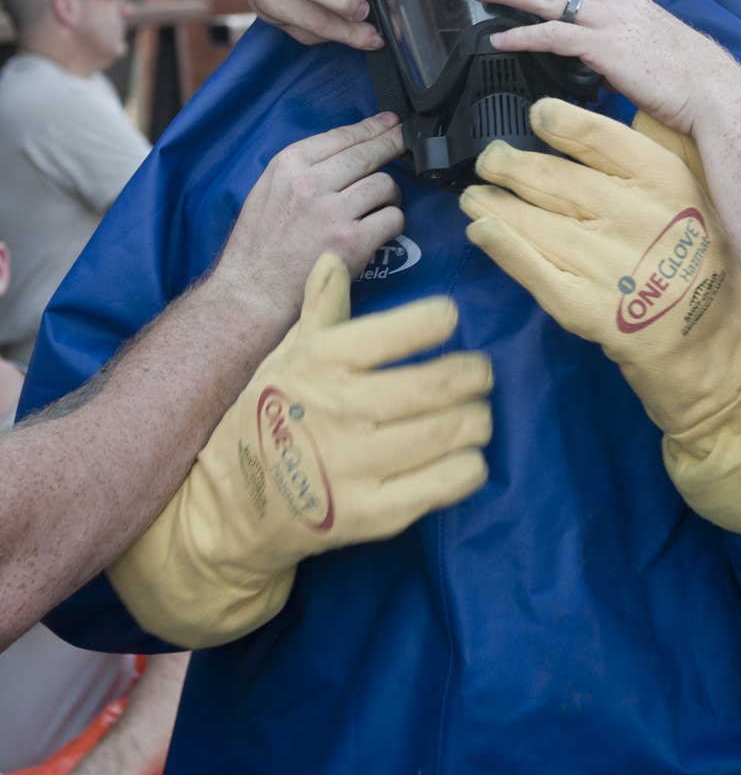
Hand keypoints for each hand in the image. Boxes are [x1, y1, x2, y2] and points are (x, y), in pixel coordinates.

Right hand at [109, 254, 493, 646]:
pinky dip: (469, 464)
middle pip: (442, 383)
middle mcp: (341, 410)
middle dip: (474, 373)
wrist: (229, 507)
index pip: (407, 328)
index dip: (440, 319)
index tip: (448, 321)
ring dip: (477, 418)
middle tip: (478, 374)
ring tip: (472, 414)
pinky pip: (451, 481)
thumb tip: (333, 258)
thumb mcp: (284, 357)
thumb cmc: (265, 418)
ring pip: (456, 431)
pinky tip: (460, 456)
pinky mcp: (374, 515)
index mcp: (323, 362)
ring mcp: (358, 467)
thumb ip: (318, 310)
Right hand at [214, 113, 404, 322]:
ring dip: (389, 194)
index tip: (389, 122)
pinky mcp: (353, 241)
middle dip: (392, 144)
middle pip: (368, 154)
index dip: (372, 127)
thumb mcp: (268, 190)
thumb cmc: (259, 245)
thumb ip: (302, 168)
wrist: (254, 291)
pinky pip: (392, 218)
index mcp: (288, 166)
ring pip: (384, 185)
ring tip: (381, 203)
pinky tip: (382, 227)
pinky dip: (393, 222)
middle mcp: (311, 184)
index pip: (342, 136)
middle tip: (404, 141)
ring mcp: (334, 212)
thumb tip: (345, 150)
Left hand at [465, 0, 740, 134]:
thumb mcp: (650, 42)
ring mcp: (610, 23)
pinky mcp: (605, 49)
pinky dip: (521, 36)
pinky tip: (498, 39)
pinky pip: (554, 36)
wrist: (713, 90)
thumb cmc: (687, 74)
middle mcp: (615, 1)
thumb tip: (600, 48)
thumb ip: (621, 37)